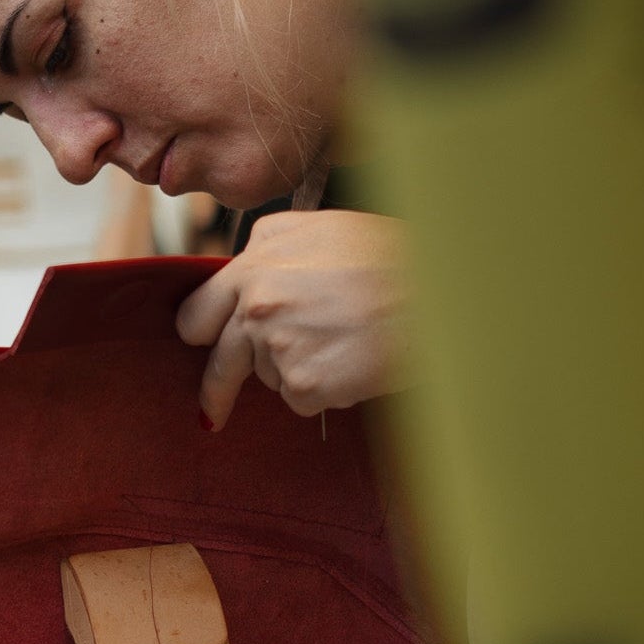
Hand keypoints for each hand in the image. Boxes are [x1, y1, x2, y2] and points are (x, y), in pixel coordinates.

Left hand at [175, 209, 414, 429]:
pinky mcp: (303, 384)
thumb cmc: (395, 258)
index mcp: (258, 259)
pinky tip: (355, 364)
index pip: (200, 308)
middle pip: (220, 361)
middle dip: (216, 390)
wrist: (443, 291)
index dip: (202, 332)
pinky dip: (327, 392)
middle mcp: (257, 301)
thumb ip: (273, 252)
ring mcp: (277, 344)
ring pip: (271, 378)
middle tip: (211, 414)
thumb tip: (247, 281)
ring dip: (301, 372)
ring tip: (347, 343)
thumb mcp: (324, 230)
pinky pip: (302, 401)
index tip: (202, 348)